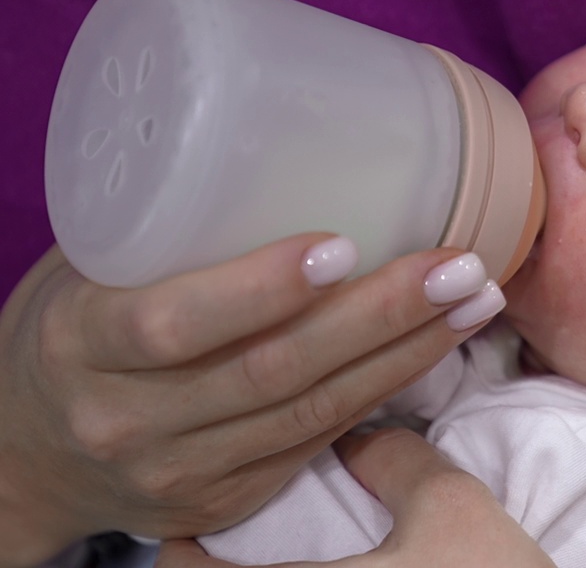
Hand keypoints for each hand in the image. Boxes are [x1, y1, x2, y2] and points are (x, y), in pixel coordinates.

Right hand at [0, 237, 503, 565]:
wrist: (27, 452)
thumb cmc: (70, 328)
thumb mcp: (87, 269)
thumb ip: (168, 232)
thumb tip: (299, 150)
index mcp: (81, 344)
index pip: (173, 323)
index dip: (261, 289)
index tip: (343, 244)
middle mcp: (129, 420)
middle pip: (271, 372)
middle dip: (379, 317)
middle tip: (457, 266)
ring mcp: (180, 472)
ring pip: (312, 414)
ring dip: (407, 354)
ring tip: (475, 299)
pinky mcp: (225, 501)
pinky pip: (318, 442)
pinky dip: (384, 391)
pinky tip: (435, 346)